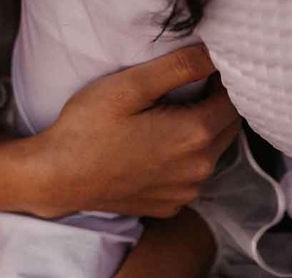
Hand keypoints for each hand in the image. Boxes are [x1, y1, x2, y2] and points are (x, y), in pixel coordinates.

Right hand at [0, 45, 239, 217]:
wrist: (59, 178)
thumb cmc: (88, 130)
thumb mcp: (131, 86)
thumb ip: (180, 67)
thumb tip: (213, 56)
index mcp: (194, 135)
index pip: (232, 102)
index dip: (220, 83)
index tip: (199, 75)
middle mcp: (198, 169)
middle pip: (227, 130)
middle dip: (214, 109)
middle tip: (182, 96)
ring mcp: (186, 193)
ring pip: (211, 156)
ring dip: (200, 138)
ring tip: (165, 125)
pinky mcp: (171, 207)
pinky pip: (191, 180)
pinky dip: (183, 164)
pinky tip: (155, 154)